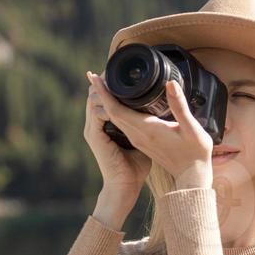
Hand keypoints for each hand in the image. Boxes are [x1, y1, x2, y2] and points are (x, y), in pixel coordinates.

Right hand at [84, 71, 151, 202]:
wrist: (125, 187)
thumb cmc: (136, 168)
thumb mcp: (144, 140)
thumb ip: (146, 124)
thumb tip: (160, 110)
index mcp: (110, 127)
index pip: (107, 100)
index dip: (110, 86)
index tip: (118, 72)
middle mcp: (99, 126)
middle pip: (96, 96)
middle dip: (103, 82)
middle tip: (111, 68)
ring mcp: (95, 131)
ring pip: (94, 101)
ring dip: (101, 87)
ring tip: (108, 75)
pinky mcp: (96, 136)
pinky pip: (97, 112)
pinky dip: (102, 101)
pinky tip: (109, 92)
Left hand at [88, 73, 212, 185]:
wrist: (192, 177)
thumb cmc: (195, 154)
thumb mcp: (191, 129)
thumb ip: (180, 106)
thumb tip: (170, 84)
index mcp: (146, 130)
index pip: (115, 109)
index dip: (104, 93)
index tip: (95, 78)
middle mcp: (138, 135)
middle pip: (111, 112)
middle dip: (103, 94)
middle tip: (97, 75)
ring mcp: (138, 139)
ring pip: (116, 118)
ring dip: (107, 102)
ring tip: (104, 85)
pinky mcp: (141, 142)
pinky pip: (122, 124)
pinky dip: (116, 111)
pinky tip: (119, 103)